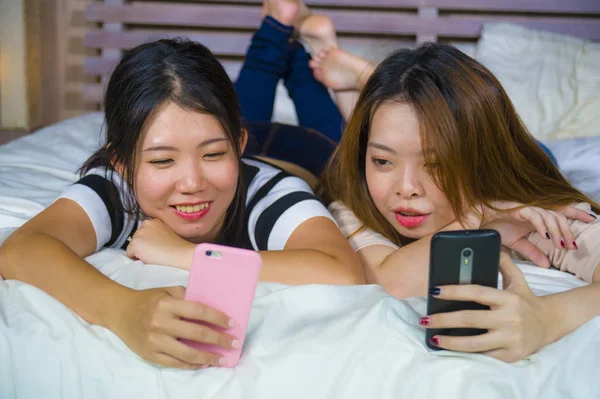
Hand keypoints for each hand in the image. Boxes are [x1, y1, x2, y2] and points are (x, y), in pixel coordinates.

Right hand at [111, 286, 238, 368]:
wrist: (119, 311)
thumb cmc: (148, 299)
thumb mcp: (167, 291)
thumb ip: (187, 296)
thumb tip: (212, 307)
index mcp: (167, 304)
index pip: (199, 311)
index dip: (218, 318)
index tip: (232, 324)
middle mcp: (161, 323)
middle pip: (197, 334)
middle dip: (219, 340)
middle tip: (234, 343)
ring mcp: (155, 341)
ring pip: (187, 354)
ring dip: (209, 358)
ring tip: (223, 360)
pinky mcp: (150, 355)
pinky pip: (175, 363)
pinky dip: (191, 365)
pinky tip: (203, 363)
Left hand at [126, 218, 194, 269]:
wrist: (180, 254)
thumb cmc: (177, 248)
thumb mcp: (167, 234)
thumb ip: (156, 234)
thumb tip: (149, 243)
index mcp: (154, 221)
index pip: (144, 232)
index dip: (149, 241)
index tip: (157, 246)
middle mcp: (145, 224)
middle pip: (137, 238)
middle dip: (143, 245)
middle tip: (156, 251)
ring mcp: (139, 233)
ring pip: (133, 246)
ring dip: (140, 252)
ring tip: (153, 254)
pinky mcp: (135, 243)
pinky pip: (130, 254)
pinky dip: (136, 258)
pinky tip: (149, 258)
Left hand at [421, 254, 555, 361]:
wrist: (550, 324)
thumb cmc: (525, 299)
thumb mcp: (518, 279)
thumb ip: (504, 263)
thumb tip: (491, 245)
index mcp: (507, 298)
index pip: (476, 292)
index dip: (453, 291)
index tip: (434, 291)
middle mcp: (509, 318)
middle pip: (469, 320)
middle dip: (443, 320)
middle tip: (425, 319)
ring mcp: (510, 338)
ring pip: (474, 343)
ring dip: (450, 342)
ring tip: (433, 337)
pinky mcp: (511, 355)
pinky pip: (483, 355)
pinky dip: (465, 353)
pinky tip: (450, 349)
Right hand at [480, 202, 593, 267]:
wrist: (475, 219)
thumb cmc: (494, 226)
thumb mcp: (516, 243)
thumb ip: (532, 252)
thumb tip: (546, 264)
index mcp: (536, 218)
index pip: (560, 215)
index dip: (576, 216)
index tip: (589, 224)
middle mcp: (534, 212)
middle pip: (559, 217)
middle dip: (568, 231)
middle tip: (572, 247)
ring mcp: (527, 209)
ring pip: (549, 216)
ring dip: (557, 231)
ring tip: (561, 244)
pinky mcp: (518, 208)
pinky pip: (534, 215)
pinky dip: (541, 225)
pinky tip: (545, 236)